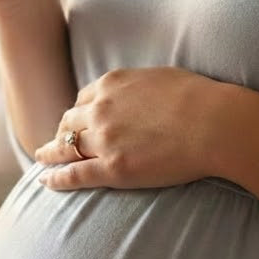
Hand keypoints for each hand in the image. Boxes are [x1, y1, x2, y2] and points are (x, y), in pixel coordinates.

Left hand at [33, 67, 228, 190]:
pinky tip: (46, 182)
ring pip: (66, 147)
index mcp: (110, 85)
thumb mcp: (159, 76)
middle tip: (57, 142)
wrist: (214, 123)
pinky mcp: (113, 168)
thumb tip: (136, 92)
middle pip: (69, 122)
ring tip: (44, 159)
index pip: (83, 99)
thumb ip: (137, 85)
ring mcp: (103, 140)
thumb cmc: (198, 98)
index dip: (78, 112)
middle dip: (62, 131)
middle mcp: (99, 109)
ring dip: (52, 153)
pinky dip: (57, 178)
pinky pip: (75, 174)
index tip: (76, 121)